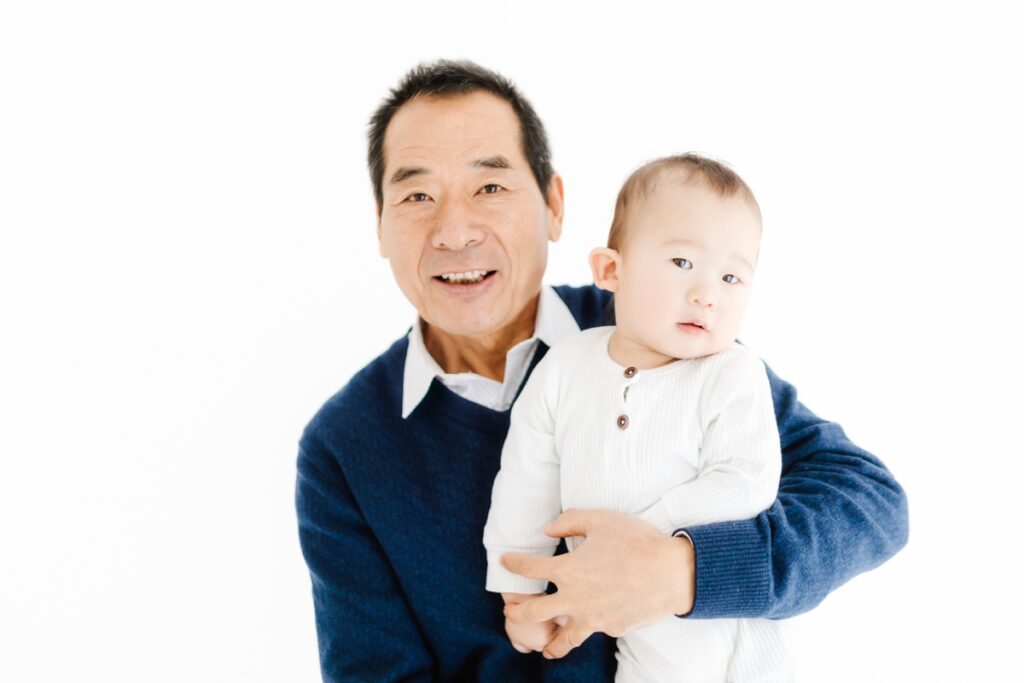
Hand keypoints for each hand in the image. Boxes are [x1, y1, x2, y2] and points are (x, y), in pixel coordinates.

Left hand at [501, 509, 694, 659]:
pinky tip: (589, 629)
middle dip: (516, 612)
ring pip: (562, 640)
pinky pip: (595, 631)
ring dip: (548, 643)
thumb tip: (547, 530)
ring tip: (541, 648)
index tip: (505, 562)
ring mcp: (593, 618)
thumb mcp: (601, 520)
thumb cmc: (638, 542)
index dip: (513, 564)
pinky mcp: (612, 629)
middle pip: (533, 613)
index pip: (529, 569)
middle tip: (510, 610)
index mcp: (569, 570)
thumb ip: (569, 521)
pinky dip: (588, 631)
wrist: (673, 574)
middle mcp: (575, 599)